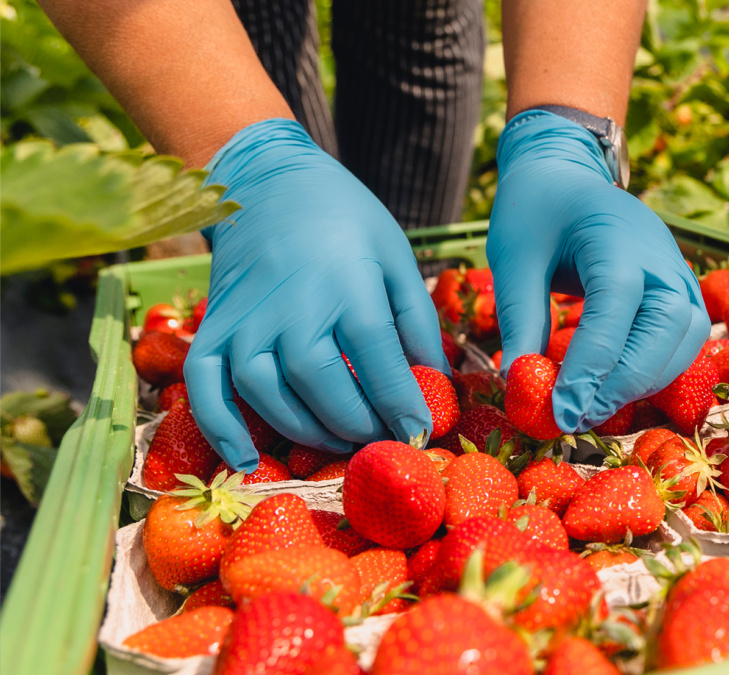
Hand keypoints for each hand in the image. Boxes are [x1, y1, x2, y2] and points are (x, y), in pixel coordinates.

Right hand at [186, 119, 446, 470]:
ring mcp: (247, 320)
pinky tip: (245, 460)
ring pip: (270, 396)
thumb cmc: (346, 221)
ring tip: (341, 441)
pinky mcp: (214, 328)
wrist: (269, 183)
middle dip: (358, 426)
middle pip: (324, 388)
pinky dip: (220, 429)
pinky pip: (205, 387)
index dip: (401, 406)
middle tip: (381, 439)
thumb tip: (435, 381)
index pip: (379, 363)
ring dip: (308, 433)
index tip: (420, 433)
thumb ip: (416, 320)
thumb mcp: (396, 257)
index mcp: (348, 286)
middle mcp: (293, 307)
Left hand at [488, 110, 709, 432]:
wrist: (567, 174)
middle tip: (576, 417)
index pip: (615, 310)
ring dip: (643, 382)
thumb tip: (520, 382)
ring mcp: (677, 271)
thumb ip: (520, 318)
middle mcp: (660, 255)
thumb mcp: (513, 258)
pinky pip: (683, 340)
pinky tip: (615, 388)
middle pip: (665, 331)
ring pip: (684, 342)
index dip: (591, 366)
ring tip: (592, 408)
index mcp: (616, 236)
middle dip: (623, 383)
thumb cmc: (536, 210)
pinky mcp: (680, 290)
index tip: (561, 409)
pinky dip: (655, 370)